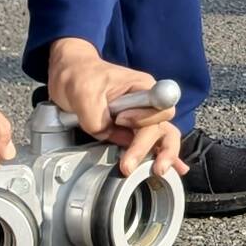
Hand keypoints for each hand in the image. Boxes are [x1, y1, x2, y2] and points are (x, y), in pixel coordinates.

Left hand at [41, 35, 185, 184]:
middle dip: (154, 149)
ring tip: (159, 171)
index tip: (120, 120)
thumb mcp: (83, 93)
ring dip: (162, 155)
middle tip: (136, 166)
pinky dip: (162, 155)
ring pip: (162, 136)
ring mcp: (139, 117)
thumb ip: (96, 118)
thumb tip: (108, 136)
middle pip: (162, 127)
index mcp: (141, 88)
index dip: (142, 119)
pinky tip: (175, 168)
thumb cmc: (80, 75)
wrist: (70, 74)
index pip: (157, 108)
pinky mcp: (129, 129)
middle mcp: (146, 103)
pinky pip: (150, 143)